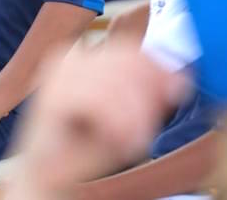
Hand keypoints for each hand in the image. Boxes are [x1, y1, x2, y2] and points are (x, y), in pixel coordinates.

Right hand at [0, 41, 188, 199]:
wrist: (47, 177)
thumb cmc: (85, 147)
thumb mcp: (127, 115)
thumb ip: (149, 94)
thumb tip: (179, 77)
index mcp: (84, 56)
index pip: (129, 49)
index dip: (157, 69)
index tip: (177, 91)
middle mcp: (68, 58)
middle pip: (125, 62)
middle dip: (145, 98)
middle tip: (148, 129)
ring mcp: (57, 75)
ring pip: (115, 82)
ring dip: (132, 116)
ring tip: (131, 142)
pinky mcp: (52, 97)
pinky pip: (100, 102)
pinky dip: (116, 125)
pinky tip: (118, 143)